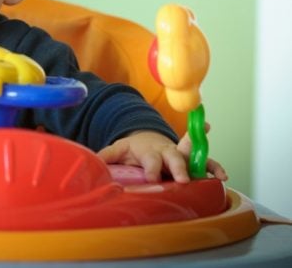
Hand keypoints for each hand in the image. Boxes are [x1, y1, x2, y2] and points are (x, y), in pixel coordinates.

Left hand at [97, 128, 227, 182]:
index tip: (152, 178)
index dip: (151, 169)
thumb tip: (92, 163)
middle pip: (174, 157)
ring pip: (194, 157)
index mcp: (148, 150)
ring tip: (220, 174)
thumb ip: (106, 156)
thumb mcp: (117, 149)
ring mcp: (180, 155)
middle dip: (179, 167)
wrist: (146, 137)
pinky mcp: (190, 160)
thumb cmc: (132, 148)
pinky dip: (215, 166)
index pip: (150, 160)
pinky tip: (224, 176)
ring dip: (206, 164)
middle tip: (183, 179)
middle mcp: (166, 151)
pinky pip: (205, 161)